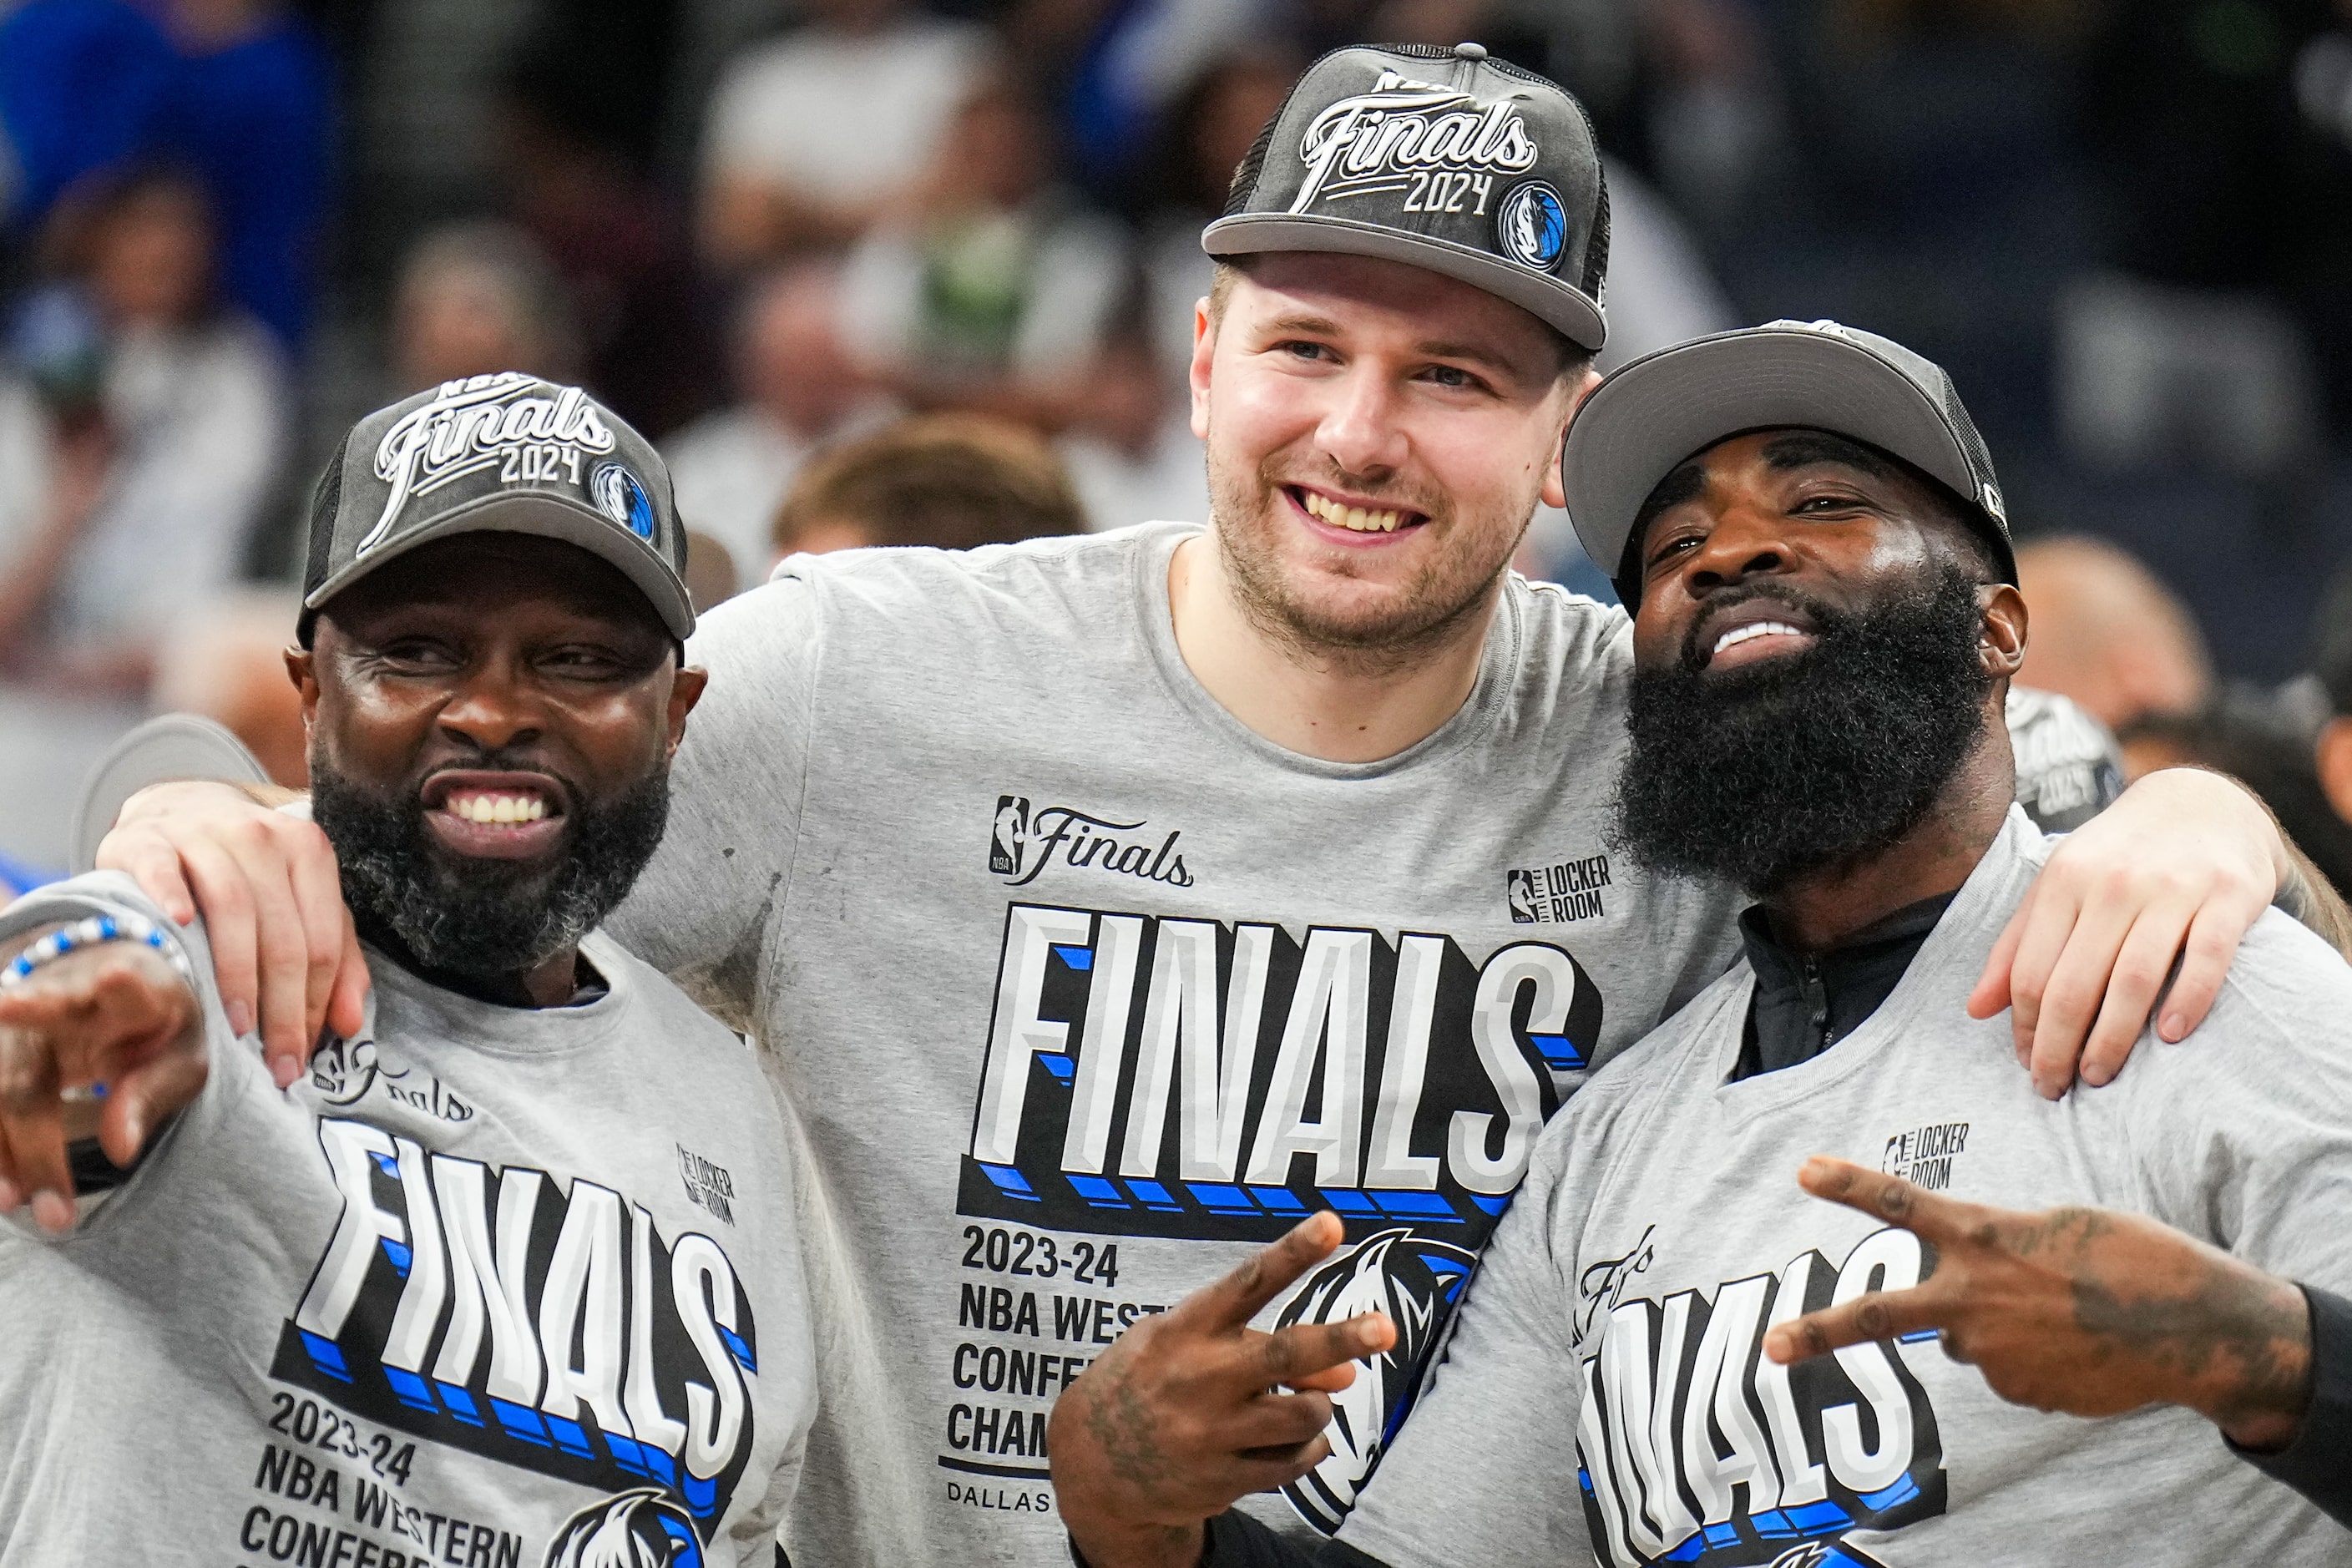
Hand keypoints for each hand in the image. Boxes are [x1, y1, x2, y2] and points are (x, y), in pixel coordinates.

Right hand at [0, 937, 205, 1232]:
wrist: (111, 980)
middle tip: (36, 1202)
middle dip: (31, 1135)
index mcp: (133, 990)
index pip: (125, 991)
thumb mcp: (180, 1055)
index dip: (119, 987)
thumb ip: (153, 1095)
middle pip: (28, 1065)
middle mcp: (62, 999)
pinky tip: (8, 1186)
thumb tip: (120, 1151)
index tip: (115, 977)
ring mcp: (17, 1020)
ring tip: (13, 1203)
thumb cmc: (155, 1028)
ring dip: (2, 1152)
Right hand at [95, 780, 365, 1084]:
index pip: (323, 942)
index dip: (317, 1004)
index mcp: (310, 853)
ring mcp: (204, 834)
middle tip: (276, 1062)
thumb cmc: (249, 871)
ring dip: (237, 975)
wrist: (179, 810)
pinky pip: (163, 869)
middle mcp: (263, 838)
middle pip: (284, 935)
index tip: (304, 1055)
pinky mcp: (148, 839)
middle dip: (284, 1008)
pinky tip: (179, 928)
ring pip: (233, 908)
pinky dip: (172, 897)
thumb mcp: (302, 903)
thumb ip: (337, 958)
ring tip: (237, 1029)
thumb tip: (350, 1024)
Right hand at [1050, 1213, 1397, 1567]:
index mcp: (1185, 1330)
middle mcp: (1199, 1378)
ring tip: (1301, 1401)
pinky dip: (1306, 1447)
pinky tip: (1288, 1440)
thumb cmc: (1152, 1383)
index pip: (1247, 1283)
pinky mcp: (1223, 1480)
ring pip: (1305, 1413)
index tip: (1332, 1224)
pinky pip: (1296, 1462)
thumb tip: (1345, 1370)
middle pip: (1285, 1355)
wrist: (1095, 1465)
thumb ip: (1257, 1341)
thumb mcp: (1185, 1343)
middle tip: (1384, 1328)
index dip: (1293, 1253)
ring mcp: (1211, 1434)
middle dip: (1340, 1339)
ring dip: (1319, 1404)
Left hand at [1763, 1157, 2312, 1448]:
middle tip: (1771, 1348)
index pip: (1903, 1205)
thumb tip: (1969, 1291)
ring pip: (1966, 1338)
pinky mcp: (2020, 1393)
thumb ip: (1996, 1249)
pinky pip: (2007, 1369)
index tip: (1803, 1169)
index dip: (1851, 1185)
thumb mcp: (2057, 1226)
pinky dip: (2033, 1356)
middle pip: (1881, 1317)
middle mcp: (1974, 1298)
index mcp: (1985, 1237)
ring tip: (2065, 1312)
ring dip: (1998, 1326)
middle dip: (1820, 1334)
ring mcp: (1993, 1353)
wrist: (2194, 1328)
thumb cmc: (2131, 1258)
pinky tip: (2079, 1346)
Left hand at [1970, 767, 2278, 1096]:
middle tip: (2054, 1087)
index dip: (2023, 1027)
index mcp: (2063, 882)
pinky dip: (2186, 1001)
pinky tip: (2168, 1038)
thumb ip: (2016, 945)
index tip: (2026, 1063)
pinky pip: (2205, 959)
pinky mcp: (2227, 897)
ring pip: (2132, 979)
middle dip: (2057, 1046)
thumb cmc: (2118, 858)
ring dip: (2112, 1039)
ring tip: (2098, 1075)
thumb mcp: (2058, 887)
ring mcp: (2172, 890)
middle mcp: (2112, 884)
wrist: (2204, 804)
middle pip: (2074, 983)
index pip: (2031, 971)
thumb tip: (1975, 1009)